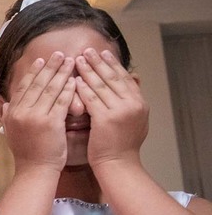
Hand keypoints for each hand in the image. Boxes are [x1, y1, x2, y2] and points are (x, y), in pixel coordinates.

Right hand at [0, 51, 76, 171]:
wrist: (34, 170)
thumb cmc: (27, 152)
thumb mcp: (11, 132)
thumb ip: (7, 115)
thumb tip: (2, 103)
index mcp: (12, 113)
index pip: (23, 87)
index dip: (33, 72)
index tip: (41, 60)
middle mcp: (21, 112)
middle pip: (37, 84)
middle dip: (49, 67)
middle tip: (59, 53)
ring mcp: (35, 117)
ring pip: (50, 90)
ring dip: (61, 73)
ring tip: (70, 61)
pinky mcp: (50, 123)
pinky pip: (61, 102)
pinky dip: (68, 90)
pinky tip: (75, 80)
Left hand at [74, 48, 147, 171]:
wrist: (119, 164)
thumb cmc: (121, 144)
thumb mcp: (134, 119)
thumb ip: (131, 99)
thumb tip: (135, 78)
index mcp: (140, 102)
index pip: (124, 78)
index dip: (112, 64)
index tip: (102, 53)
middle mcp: (133, 104)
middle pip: (112, 78)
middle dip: (98, 62)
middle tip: (87, 50)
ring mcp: (120, 112)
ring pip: (100, 86)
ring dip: (87, 71)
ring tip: (77, 60)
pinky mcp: (106, 120)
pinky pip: (91, 100)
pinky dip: (82, 89)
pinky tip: (73, 80)